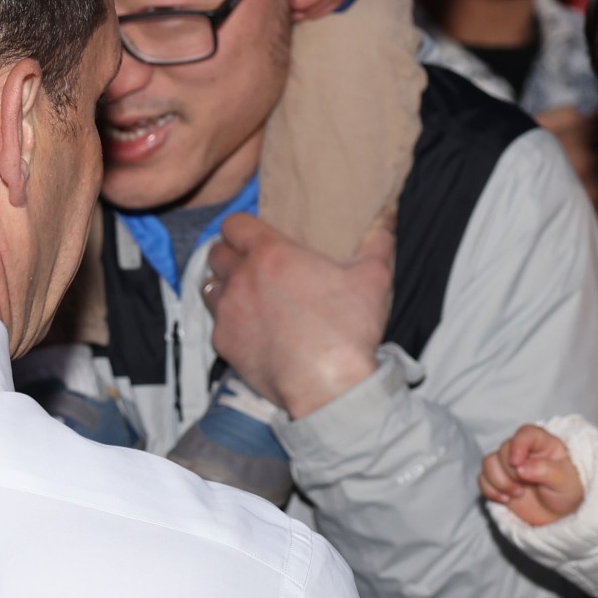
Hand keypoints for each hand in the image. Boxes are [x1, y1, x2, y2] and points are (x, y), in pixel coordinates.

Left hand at [205, 203, 393, 420]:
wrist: (328, 387)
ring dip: (223, 286)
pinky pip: (216, 324)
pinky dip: (228, 323)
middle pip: (216, 253)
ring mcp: (227, 312)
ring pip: (209, 287)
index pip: (234, 224)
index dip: (242, 227)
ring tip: (245, 295)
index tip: (254, 235)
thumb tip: (388, 210)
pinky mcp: (223, 343)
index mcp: (270, 253)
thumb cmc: (349, 327)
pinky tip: (250, 331)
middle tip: (250, 265)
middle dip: (229, 254)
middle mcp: (240, 278)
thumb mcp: (374, 276)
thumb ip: (378, 237)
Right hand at [480, 425, 584, 525]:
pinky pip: (482, 479)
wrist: (560, 517)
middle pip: (504, 449)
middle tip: (523, 488)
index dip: (518, 445)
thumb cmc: (567, 494)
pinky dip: (490, 490)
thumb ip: (545, 471)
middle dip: (510, 472)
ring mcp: (509, 466)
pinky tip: (505, 500)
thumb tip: (522, 467)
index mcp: (544, 445)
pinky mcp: (498, 480)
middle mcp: (524, 452)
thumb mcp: (564, 482)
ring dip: (498, 481)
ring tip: (516, 495)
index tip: (517, 463)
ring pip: (489, 462)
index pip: (526, 433)